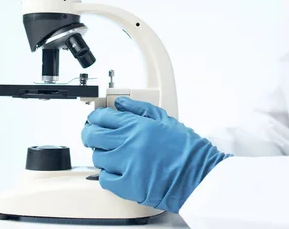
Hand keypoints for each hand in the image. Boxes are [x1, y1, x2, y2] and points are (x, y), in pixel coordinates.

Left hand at [81, 97, 230, 212]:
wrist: (199, 176)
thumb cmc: (187, 150)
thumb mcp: (165, 120)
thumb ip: (140, 109)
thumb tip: (120, 104)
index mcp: (137, 125)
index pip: (102, 117)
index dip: (95, 118)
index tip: (95, 120)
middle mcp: (128, 143)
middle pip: (92, 136)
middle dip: (89, 134)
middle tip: (93, 136)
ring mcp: (126, 164)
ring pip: (97, 157)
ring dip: (101, 155)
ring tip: (112, 156)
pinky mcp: (127, 185)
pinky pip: (104, 179)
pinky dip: (107, 175)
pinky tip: (116, 172)